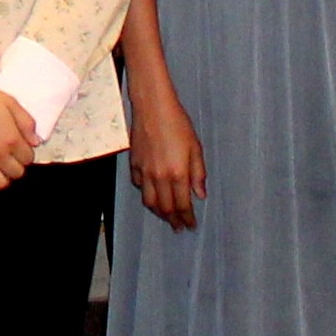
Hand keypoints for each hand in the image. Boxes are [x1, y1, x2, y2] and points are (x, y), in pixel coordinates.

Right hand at [126, 96, 204, 229]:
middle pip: (165, 208)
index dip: (187, 218)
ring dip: (159, 212)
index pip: (183, 204)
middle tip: (179, 226)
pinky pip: (140, 187)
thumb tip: (200, 194)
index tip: (191, 225)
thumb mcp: (195, 148)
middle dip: (173, 220)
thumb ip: (198, 174)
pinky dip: (147, 195)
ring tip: (166, 216)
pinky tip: (153, 194)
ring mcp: (145, 172)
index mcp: (178, 173)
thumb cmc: (177, 124)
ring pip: (149, 202)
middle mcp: (160, 177)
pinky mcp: (134, 165)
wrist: (153, 108)